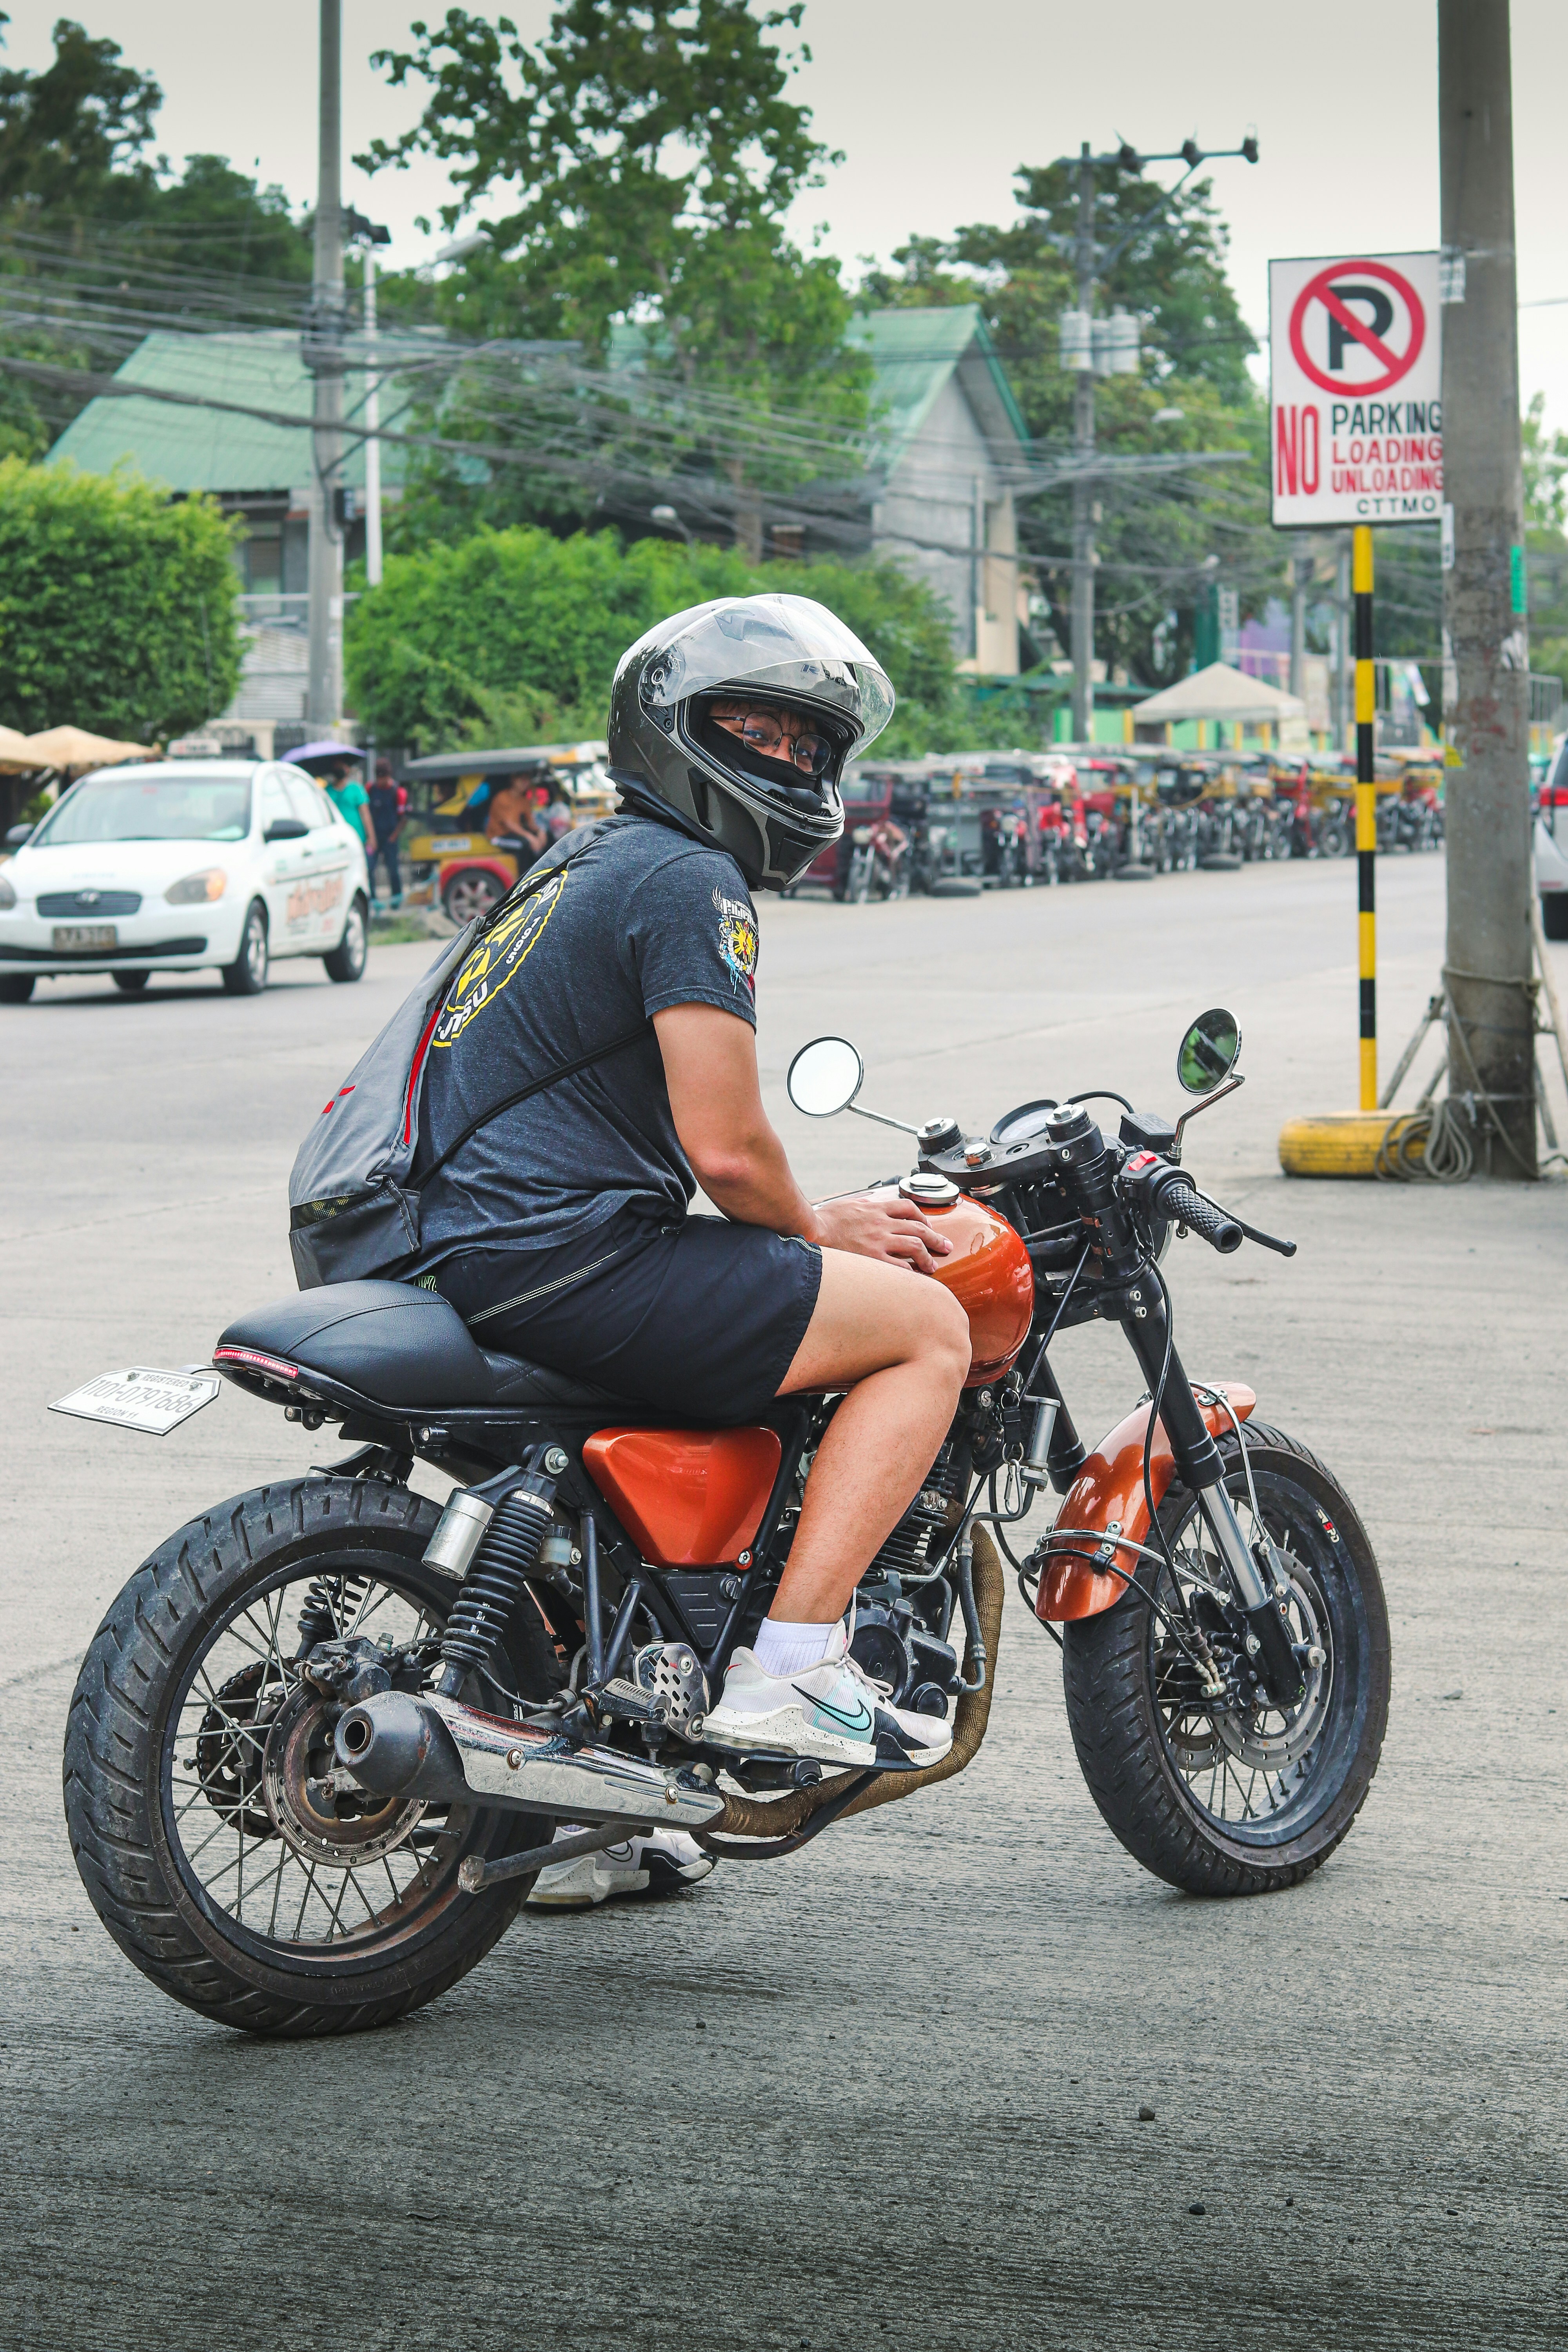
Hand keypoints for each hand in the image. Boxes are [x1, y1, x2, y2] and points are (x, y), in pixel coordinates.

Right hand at [807, 1194, 953, 1273]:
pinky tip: (915, 1276)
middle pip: (919, 1228)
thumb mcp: (848, 1203)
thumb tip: (869, 1203)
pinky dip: (911, 1271)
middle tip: (945, 1246)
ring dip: (928, 1256)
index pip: (908, 1207)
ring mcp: (879, 1240)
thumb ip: (863, 1204)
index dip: (922, 1217)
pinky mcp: (873, 1257)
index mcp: (876, 1208)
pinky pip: (900, 1266)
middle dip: (936, 1238)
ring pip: (915, 1246)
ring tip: (933, 1265)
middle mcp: (882, 1223)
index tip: (927, 1226)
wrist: (811, 1229)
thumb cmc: (823, 1219)